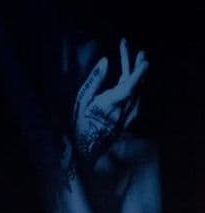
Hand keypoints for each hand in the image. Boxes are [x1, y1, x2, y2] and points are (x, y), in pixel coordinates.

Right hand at [73, 38, 147, 165]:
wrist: (86, 147)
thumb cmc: (80, 122)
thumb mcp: (82, 99)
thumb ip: (94, 79)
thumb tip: (105, 60)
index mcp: (109, 105)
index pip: (128, 87)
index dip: (137, 74)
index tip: (145, 61)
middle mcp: (122, 110)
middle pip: (137, 86)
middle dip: (139, 68)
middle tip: (141, 53)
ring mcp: (128, 115)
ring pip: (139, 91)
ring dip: (139, 75)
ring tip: (138, 60)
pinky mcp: (130, 117)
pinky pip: (137, 98)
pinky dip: (136, 86)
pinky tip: (132, 78)